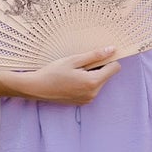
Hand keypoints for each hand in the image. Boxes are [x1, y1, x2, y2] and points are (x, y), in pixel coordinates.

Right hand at [0, 48, 120, 105]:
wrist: (37, 88)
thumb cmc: (53, 72)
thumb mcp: (74, 60)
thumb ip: (95, 55)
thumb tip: (112, 50)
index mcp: (93, 82)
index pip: (114, 68)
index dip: (109, 59)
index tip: (99, 54)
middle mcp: (93, 93)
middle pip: (107, 75)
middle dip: (99, 67)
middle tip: (81, 63)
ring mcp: (88, 99)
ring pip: (99, 82)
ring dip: (92, 74)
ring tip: (75, 71)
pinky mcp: (82, 102)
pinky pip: (91, 89)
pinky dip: (86, 82)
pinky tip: (72, 79)